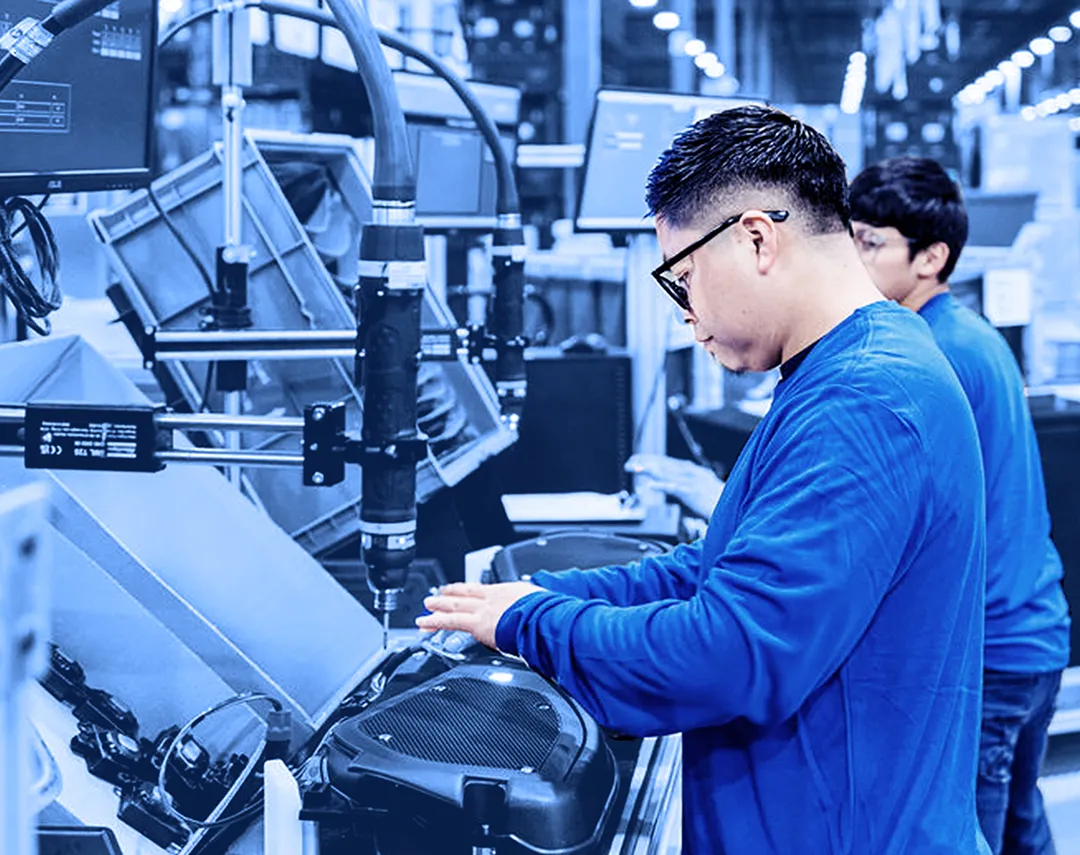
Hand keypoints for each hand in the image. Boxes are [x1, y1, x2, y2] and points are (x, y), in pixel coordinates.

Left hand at [416, 581, 545, 648]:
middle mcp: (494, 597)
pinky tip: (424, 624)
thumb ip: (534, 611)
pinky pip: (451, 621)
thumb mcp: (542, 606)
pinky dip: (435, 621)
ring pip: (455, 605)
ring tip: (427, 606)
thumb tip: (540, 617)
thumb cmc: (549, 615)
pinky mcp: (477, 624)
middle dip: (451, 593)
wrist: (545, 618)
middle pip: (467, 593)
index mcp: (510, 591)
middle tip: (438, 594)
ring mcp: (483, 609)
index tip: (461, 589)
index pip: (484, 590)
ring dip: (439, 605)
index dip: (470, 589)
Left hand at [625, 453, 723, 518]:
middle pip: (663, 465)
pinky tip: (648, 486)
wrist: (734, 506)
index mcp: (691, 471)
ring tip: (634, 468)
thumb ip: (681, 485)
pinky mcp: (692, 491)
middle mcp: (690, 472)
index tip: (636, 460)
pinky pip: (673, 487)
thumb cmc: (717, 501)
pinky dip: (660, 486)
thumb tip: (664, 483)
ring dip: (648, 470)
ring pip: (665, 472)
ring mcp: (691, 480)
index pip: (666, 462)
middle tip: (629, 463)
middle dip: (645, 462)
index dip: (650, 460)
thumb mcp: (697, 489)